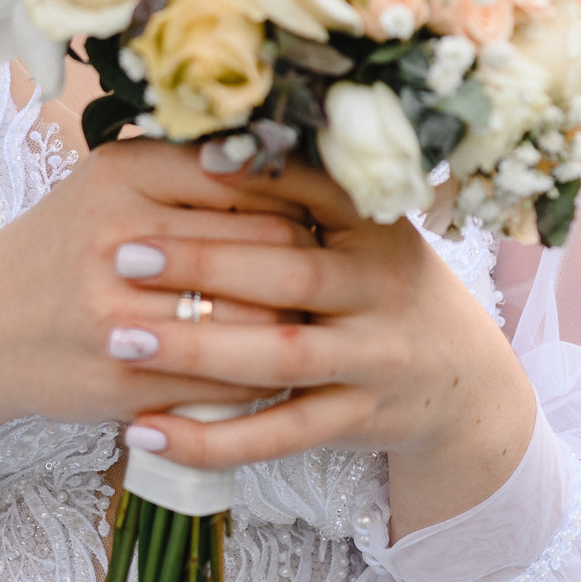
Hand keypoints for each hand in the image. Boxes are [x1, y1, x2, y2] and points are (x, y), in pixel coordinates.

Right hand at [0, 139, 308, 458]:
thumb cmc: (62, 247)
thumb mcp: (108, 183)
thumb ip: (186, 165)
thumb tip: (287, 157)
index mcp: (121, 176)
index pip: (250, 179)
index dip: (299, 198)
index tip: (319, 213)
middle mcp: (118, 241)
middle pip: (266, 247)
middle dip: (309, 262)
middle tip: (327, 270)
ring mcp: (119, 316)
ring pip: (256, 319)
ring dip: (295, 323)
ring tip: (312, 317)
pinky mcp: (124, 380)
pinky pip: (229, 381)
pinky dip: (262, 375)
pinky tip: (272, 365)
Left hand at [105, 160, 537, 537]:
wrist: (458, 378)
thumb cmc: (378, 285)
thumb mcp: (363, 232)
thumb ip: (299, 196)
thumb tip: (203, 143)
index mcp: (375, 227)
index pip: (317, 191)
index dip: (258, 177)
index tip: (191, 160)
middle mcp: (380, 289)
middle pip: (291, 275)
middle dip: (204, 265)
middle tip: (124, 255)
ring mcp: (372, 359)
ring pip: (282, 357)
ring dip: (198, 349)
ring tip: (122, 339)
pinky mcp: (355, 419)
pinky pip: (278, 434)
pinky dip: (211, 437)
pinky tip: (147, 431)